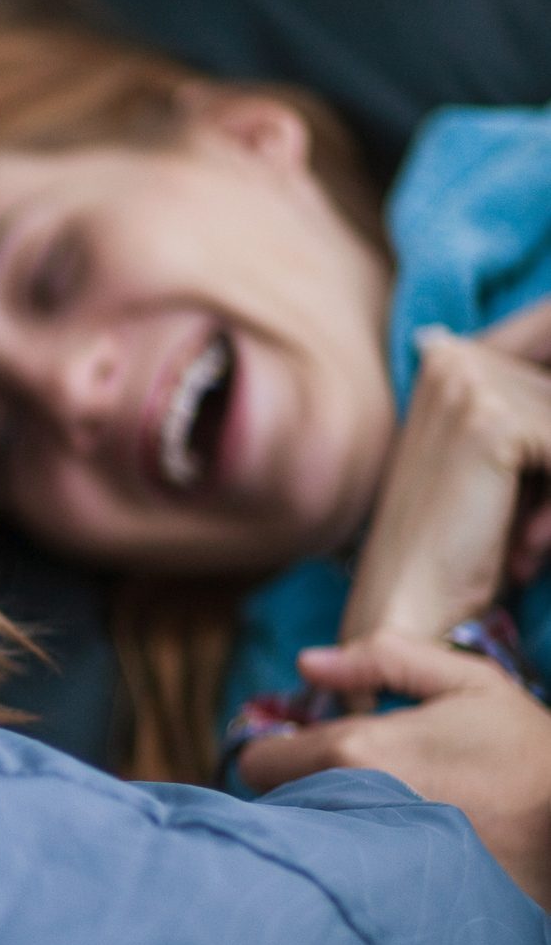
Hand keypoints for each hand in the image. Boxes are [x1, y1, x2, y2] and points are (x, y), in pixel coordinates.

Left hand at [237, 631, 550, 908]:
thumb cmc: (528, 754)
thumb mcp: (470, 685)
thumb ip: (383, 660)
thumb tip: (307, 662)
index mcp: (354, 752)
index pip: (257, 763)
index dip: (277, 753)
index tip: (306, 753)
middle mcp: (347, 809)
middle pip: (274, 809)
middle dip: (295, 793)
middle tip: (343, 786)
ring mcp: (366, 862)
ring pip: (303, 846)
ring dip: (318, 832)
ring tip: (370, 820)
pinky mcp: (391, 902)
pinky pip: (341, 883)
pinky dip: (351, 870)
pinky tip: (389, 857)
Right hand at [340, 302, 550, 642]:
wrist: (407, 604)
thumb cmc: (458, 544)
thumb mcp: (500, 463)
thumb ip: (532, 412)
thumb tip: (534, 384)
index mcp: (447, 356)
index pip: (549, 340)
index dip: (544, 432)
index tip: (527, 478)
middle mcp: (452, 357)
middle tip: (533, 527)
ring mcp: (467, 385)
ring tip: (530, 539)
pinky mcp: (490, 423)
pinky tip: (530, 544)